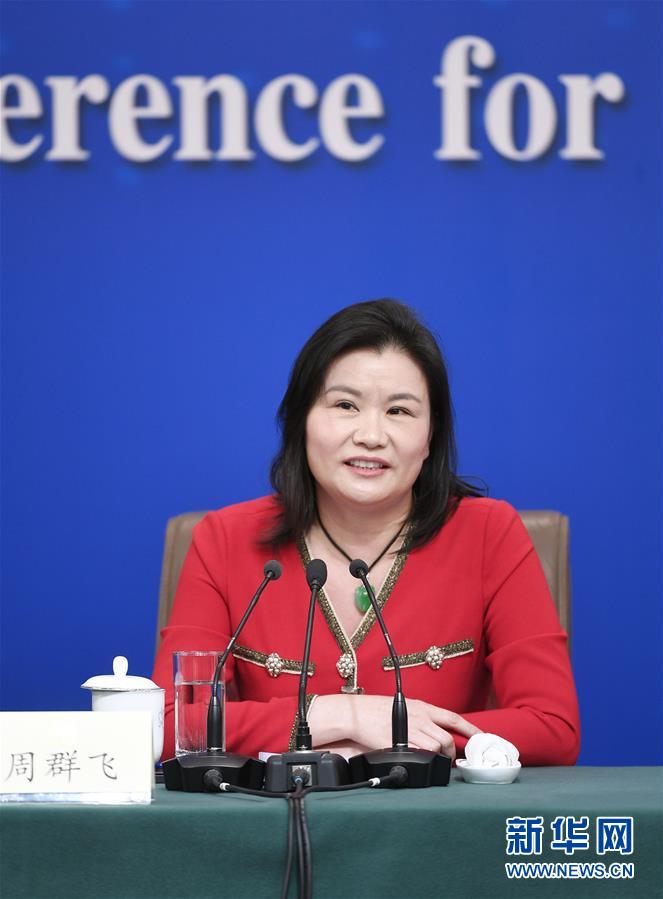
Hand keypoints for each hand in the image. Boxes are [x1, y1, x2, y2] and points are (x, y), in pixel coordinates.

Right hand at [309, 694, 481, 761]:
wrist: (357, 714)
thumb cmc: (376, 710)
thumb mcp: (403, 708)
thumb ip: (420, 718)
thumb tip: (433, 730)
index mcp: (422, 707)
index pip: (453, 718)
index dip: (470, 728)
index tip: (482, 737)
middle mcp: (420, 717)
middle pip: (446, 738)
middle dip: (451, 752)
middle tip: (449, 759)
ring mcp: (411, 730)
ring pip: (435, 747)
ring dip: (436, 757)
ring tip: (433, 761)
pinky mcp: (401, 743)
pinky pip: (420, 754)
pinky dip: (423, 759)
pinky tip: (418, 759)